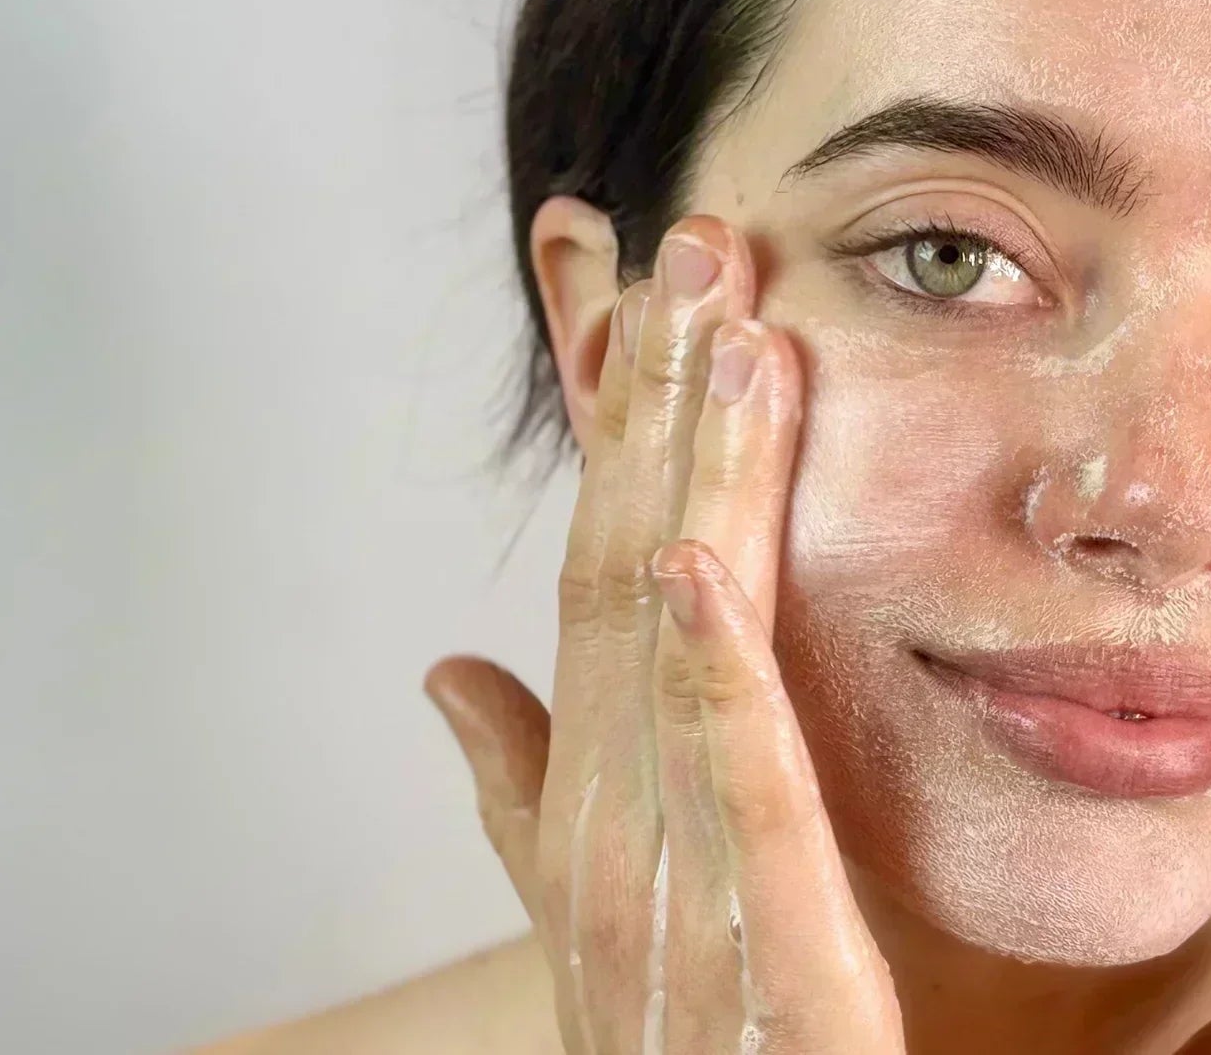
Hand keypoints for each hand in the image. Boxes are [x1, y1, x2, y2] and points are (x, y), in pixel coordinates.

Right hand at [423, 216, 905, 1053]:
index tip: (656, 293)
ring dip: (690, 473)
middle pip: (624, 561)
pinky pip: (725, 786)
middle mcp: (605, 811)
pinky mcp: (759, 937)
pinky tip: (690, 561)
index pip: (597, 567)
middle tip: (699, 237)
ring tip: (722, 322)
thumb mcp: (599, 903)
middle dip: (659, 399)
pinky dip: (701, 673)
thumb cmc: (681, 1043)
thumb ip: (522, 785)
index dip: (625, 426)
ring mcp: (665, 872)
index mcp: (587, 792)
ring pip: (668, 636)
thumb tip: (450, 670)